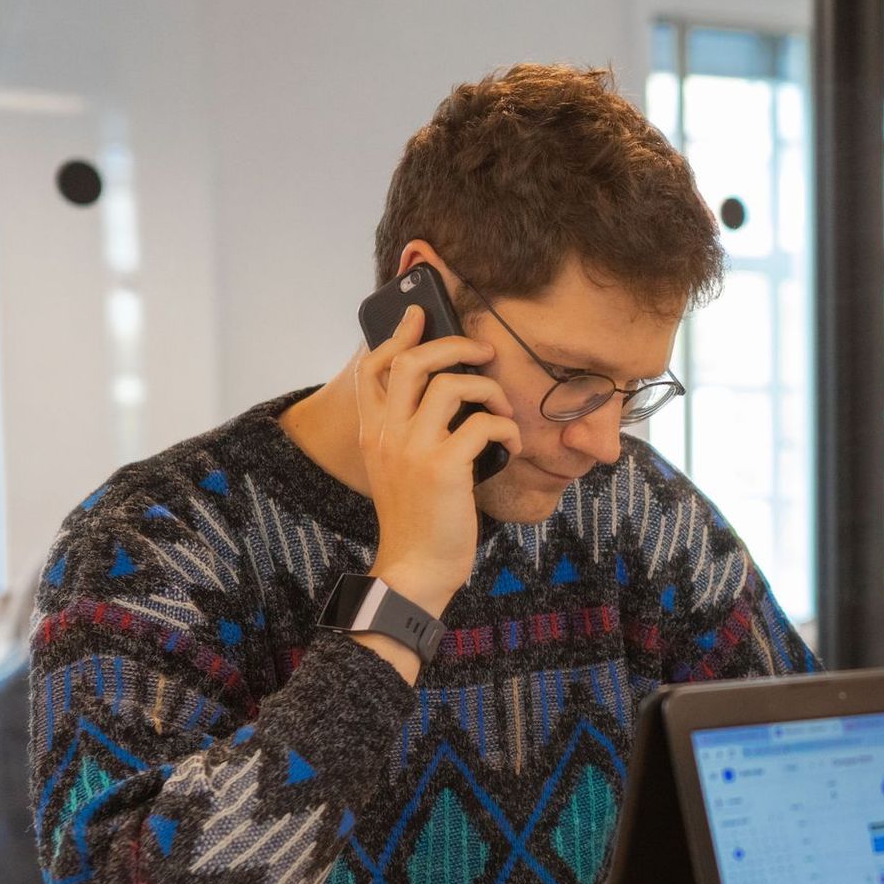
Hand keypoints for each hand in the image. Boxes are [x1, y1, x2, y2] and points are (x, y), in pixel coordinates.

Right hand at [354, 304, 520, 620]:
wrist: (416, 568)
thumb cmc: (418, 519)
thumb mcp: (399, 468)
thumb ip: (409, 432)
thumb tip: (445, 395)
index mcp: (373, 432)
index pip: (373, 368)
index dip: (398, 335)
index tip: (419, 315)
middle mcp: (386, 434)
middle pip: (411, 361)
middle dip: (452, 345)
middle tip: (483, 351)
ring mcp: (413, 448)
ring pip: (451, 385)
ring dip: (489, 389)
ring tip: (503, 408)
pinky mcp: (444, 467)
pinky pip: (483, 423)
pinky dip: (505, 426)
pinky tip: (511, 442)